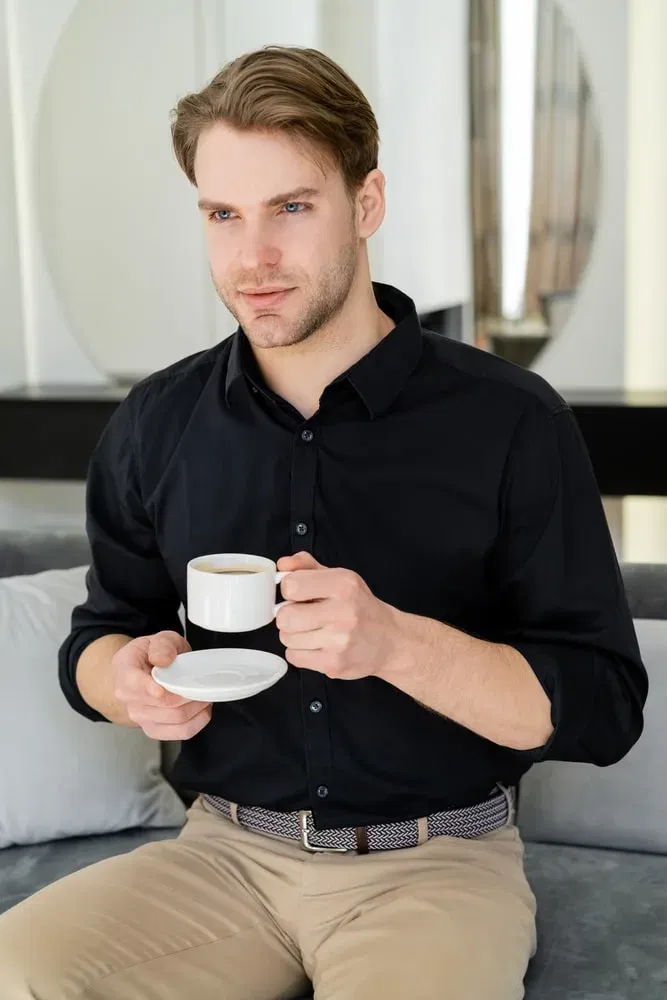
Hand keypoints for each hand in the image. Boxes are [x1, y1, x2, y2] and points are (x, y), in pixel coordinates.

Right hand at [112, 630, 211, 738]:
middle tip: (203, 684)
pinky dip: (197, 722)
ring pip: (175, 719)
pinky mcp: (152, 729)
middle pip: (164, 703)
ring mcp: (139, 716)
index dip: (149, 688)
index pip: (134, 684)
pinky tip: (201, 711)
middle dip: (190, 694)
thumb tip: (164, 660)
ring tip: (204, 694)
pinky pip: (179, 733)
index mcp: (125, 670)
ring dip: (197, 707)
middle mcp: (128, 697)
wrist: (141, 672)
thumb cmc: (151, 654)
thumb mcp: (158, 639)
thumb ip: (162, 645)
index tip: (162, 689)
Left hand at [276, 552, 404, 679]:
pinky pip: (294, 656)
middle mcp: (343, 611)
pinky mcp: (334, 663)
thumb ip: (308, 566)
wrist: (390, 641)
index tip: (297, 594)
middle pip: (285, 616)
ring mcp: (339, 640)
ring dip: (294, 635)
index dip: (288, 590)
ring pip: (286, 638)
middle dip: (288, 616)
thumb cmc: (360, 607)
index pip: (291, 585)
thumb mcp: (340, 578)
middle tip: (301, 616)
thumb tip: (282, 564)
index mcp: (343, 584)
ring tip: (313, 631)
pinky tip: (316, 645)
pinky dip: (300, 652)